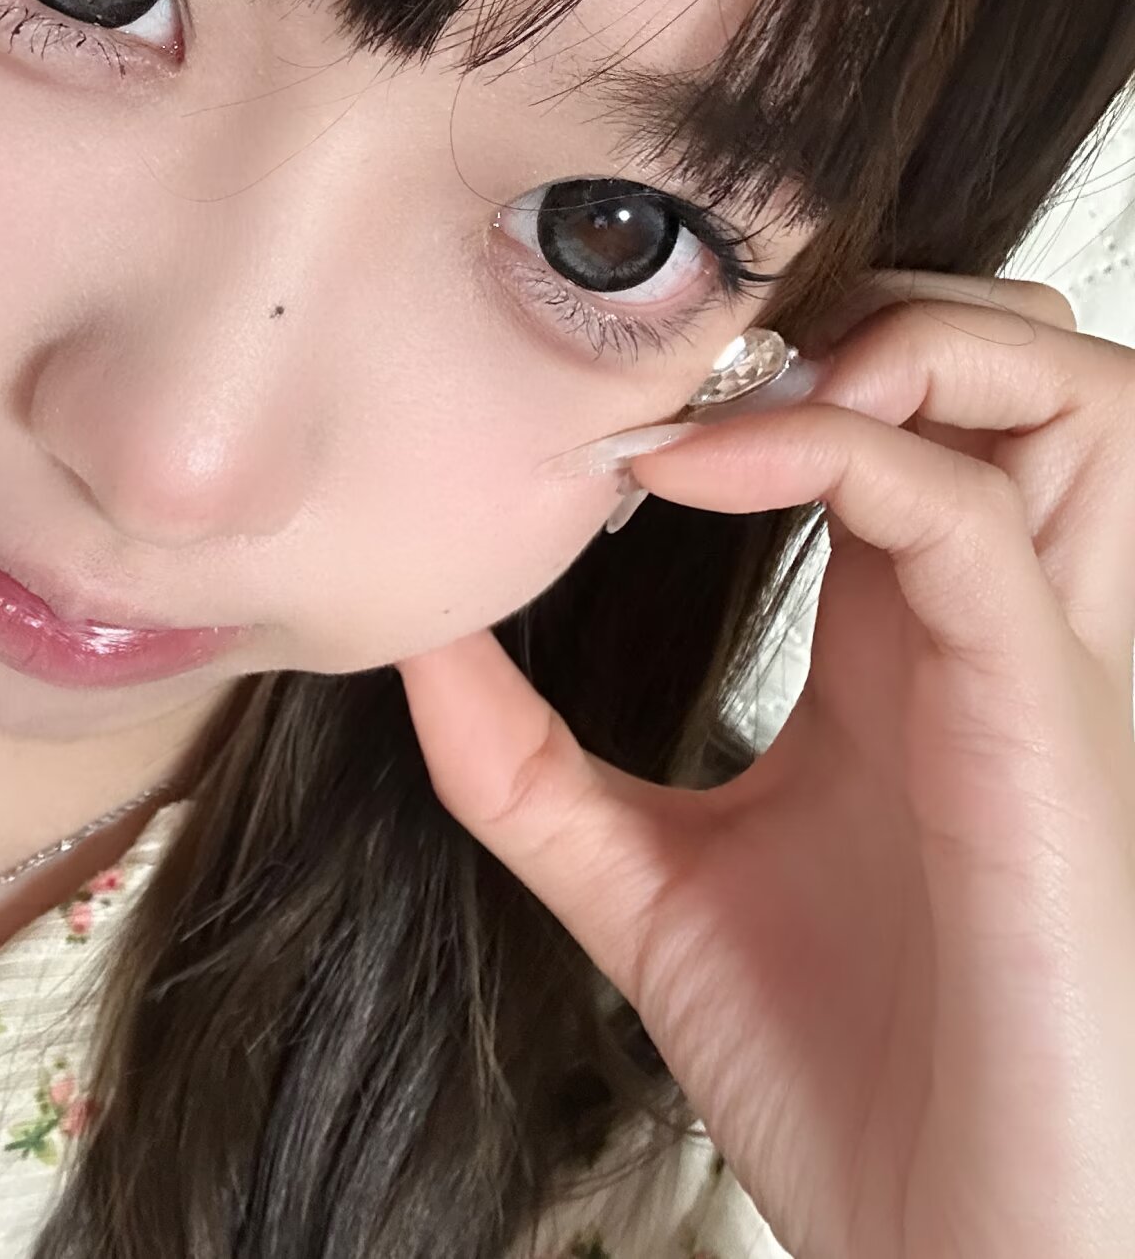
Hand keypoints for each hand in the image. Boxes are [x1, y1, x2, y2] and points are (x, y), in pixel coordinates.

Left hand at [399, 275, 1134, 1258]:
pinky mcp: (1045, 717)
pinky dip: (832, 447)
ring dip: (900, 337)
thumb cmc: (840, 1075)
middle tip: (701, 359)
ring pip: (1057, 386)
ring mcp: (1035, 658)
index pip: (892, 413)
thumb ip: (524, 761)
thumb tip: (406, 637)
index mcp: (908, 639)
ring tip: (731, 395)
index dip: (759, 360)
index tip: (592, 399)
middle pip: (1014, 358)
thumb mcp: (639, 883)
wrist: (963, 1256)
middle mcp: (990, 621)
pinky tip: (691, 472)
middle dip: (873, 300)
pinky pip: (963, 511)